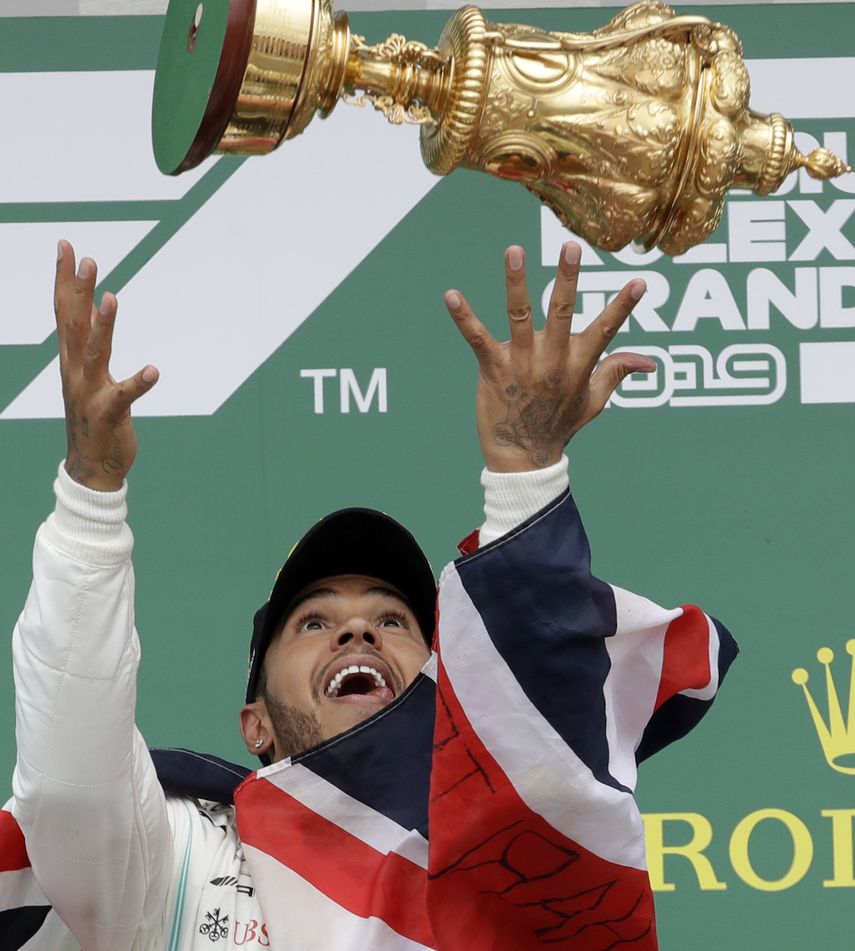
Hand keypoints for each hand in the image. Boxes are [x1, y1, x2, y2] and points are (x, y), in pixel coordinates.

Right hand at [55, 240, 158, 490]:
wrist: (92, 469)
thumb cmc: (94, 420)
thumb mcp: (90, 377)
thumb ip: (91, 347)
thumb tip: (96, 313)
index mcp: (71, 362)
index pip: (64, 313)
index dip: (63, 280)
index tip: (66, 247)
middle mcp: (75, 373)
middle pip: (72, 324)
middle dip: (77, 290)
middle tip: (85, 258)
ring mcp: (90, 394)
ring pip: (95, 354)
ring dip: (104, 326)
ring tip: (113, 298)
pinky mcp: (108, 415)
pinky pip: (124, 397)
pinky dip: (139, 383)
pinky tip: (154, 370)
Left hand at [445, 243, 655, 471]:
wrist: (523, 458)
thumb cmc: (559, 426)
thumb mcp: (594, 401)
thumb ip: (617, 372)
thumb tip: (650, 362)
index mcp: (578, 365)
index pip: (605, 330)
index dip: (622, 307)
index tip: (640, 282)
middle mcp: (552, 361)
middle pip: (562, 313)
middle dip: (567, 279)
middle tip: (571, 247)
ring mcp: (521, 364)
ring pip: (519, 316)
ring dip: (516, 283)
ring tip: (514, 251)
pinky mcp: (492, 369)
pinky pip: (477, 339)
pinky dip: (464, 318)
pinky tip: (451, 296)